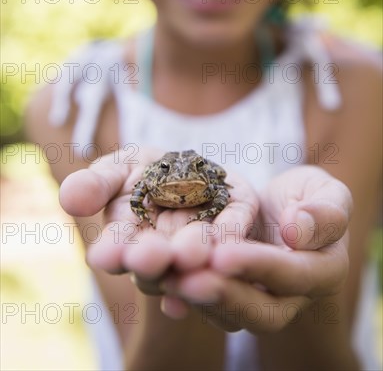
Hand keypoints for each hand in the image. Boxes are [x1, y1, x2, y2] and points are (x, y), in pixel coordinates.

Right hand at [59, 148, 258, 296]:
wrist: (188, 163)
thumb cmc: (144, 171)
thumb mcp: (116, 169)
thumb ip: (95, 184)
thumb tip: (69, 198)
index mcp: (129, 241)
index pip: (117, 251)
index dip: (112, 253)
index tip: (105, 255)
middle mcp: (164, 252)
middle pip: (157, 263)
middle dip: (153, 260)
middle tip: (152, 255)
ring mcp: (200, 242)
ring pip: (196, 257)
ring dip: (192, 256)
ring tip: (192, 252)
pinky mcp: (235, 221)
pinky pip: (233, 232)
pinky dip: (230, 240)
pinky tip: (229, 249)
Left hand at [160, 166, 351, 332]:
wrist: (280, 209)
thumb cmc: (307, 196)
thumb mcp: (325, 191)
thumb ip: (325, 211)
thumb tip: (297, 231)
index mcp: (323, 271)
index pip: (293, 275)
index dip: (259, 266)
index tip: (224, 254)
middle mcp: (291, 298)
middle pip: (260, 310)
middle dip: (222, 295)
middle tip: (186, 281)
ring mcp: (258, 301)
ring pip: (228, 314)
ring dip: (195, 299)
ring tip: (165, 279)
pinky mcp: (229, 296)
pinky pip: (206, 303)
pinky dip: (180, 294)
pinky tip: (155, 280)